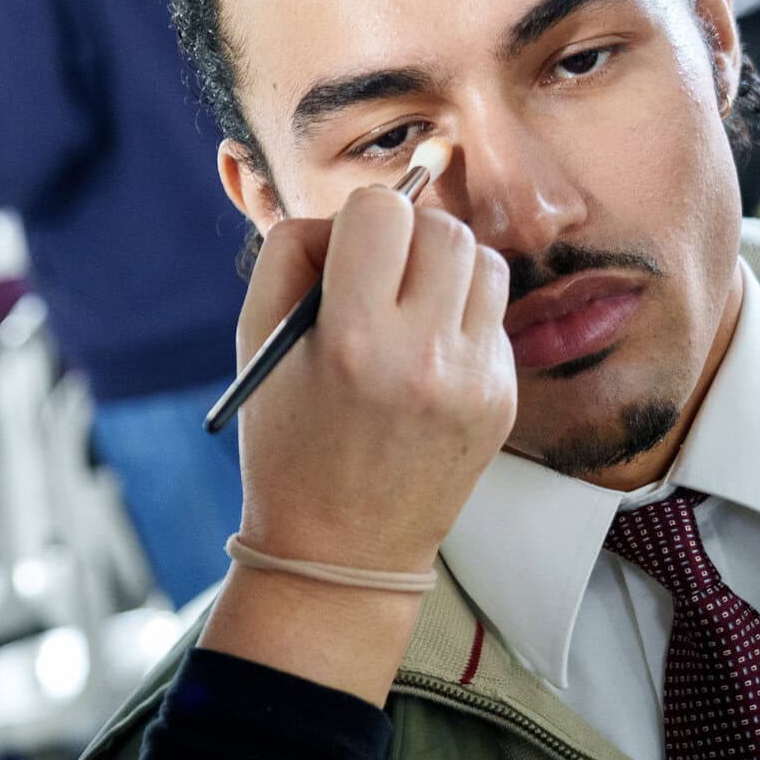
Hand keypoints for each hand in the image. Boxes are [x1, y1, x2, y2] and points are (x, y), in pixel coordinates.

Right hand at [201, 189, 513, 704]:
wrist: (343, 548)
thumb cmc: (287, 439)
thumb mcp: (257, 343)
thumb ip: (288, 255)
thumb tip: (343, 212)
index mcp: (352, 339)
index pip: (380, 211)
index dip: (358, 218)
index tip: (347, 249)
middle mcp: (422, 356)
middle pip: (442, 226)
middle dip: (407, 234)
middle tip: (379, 272)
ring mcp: (474, 380)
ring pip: (483, 260)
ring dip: (444, 267)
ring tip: (407, 308)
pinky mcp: (502, 399)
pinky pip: (494, 315)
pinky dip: (460, 316)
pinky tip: (426, 358)